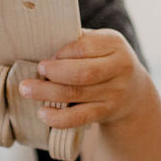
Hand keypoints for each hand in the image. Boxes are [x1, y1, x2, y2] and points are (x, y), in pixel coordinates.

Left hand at [19, 29, 148, 129]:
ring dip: (48, 93)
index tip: (46, 58)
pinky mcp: (106, 112)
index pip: (84, 47)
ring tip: (27, 90)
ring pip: (77, 94)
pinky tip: (43, 113)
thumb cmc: (104, 61)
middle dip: (54, 73)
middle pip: (83, 73)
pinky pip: (79, 118)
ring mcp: (114, 93)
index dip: (62, 53)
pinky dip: (59, 118)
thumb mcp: (100, 45)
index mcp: (114, 44)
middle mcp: (119, 68)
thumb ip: (78, 42)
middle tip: (35, 72)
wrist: (134, 92)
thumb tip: (40, 43)